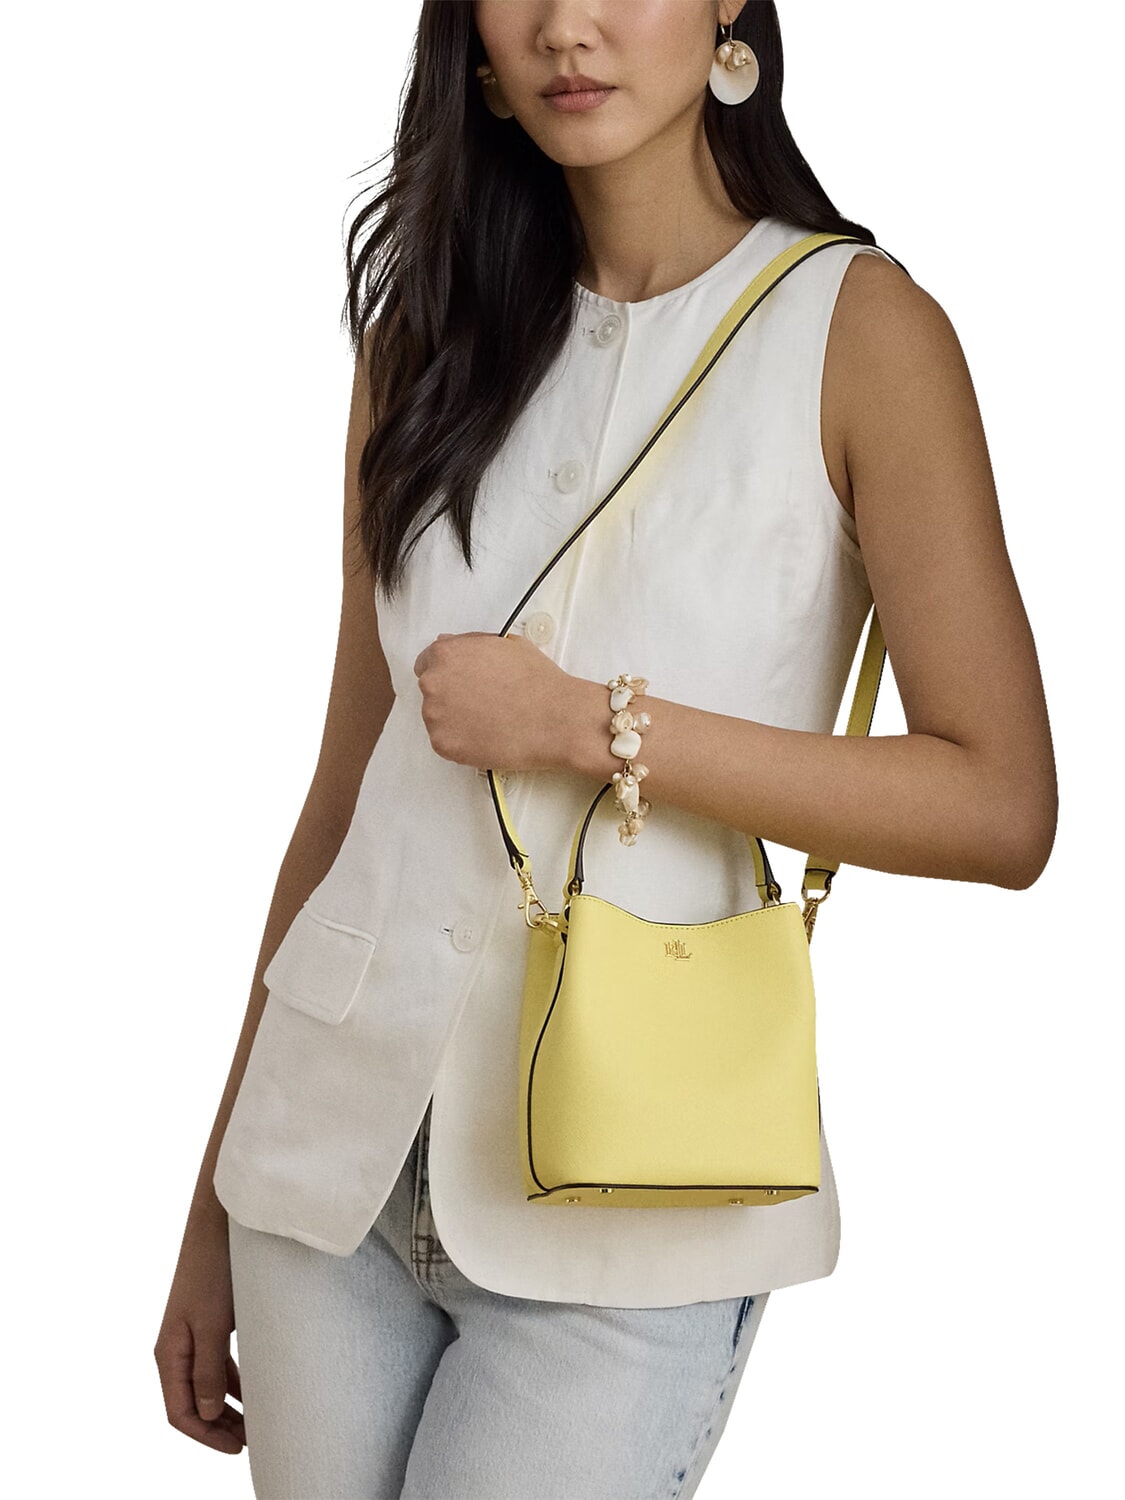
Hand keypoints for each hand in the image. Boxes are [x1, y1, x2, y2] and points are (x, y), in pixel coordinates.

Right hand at [154, 1207, 244, 1454]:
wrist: (219, 1225)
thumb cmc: (214, 1270)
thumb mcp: (213, 1324)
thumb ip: (207, 1370)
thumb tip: (205, 1414)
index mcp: (169, 1353)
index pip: (179, 1412)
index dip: (205, 1435)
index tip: (237, 1447)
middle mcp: (177, 1348)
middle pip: (192, 1403)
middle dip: (218, 1427)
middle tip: (249, 1442)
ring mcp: (193, 1335)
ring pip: (206, 1386)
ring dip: (227, 1407)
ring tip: (254, 1424)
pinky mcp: (211, 1322)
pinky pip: (218, 1364)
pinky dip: (233, 1382)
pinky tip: (253, 1391)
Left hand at [413, 631, 586, 771]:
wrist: (555, 719)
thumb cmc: (536, 680)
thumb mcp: (505, 644)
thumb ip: (469, 644)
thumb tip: (447, 644)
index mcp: (446, 655)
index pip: (427, 663)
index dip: (449, 673)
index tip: (463, 684)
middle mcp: (433, 684)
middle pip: (432, 691)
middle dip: (453, 696)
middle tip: (484, 704)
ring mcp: (435, 717)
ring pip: (438, 718)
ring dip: (456, 720)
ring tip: (490, 721)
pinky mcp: (443, 745)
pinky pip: (446, 742)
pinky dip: (462, 742)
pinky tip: (487, 736)